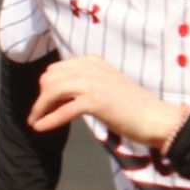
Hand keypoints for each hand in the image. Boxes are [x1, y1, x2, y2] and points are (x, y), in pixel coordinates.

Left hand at [29, 55, 189, 151]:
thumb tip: (60, 93)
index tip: (45, 103)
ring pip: (52, 91)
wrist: (155, 117)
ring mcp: (92, 82)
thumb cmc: (132, 106)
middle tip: (38, 114)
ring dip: (39, 108)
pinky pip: (63, 110)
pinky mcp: (95, 101)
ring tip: (34, 121)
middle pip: (49, 78)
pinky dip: (48, 119)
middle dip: (40, 97)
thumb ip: (85, 83)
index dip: (47, 87)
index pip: (56, 69)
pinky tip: (40, 128)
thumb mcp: (106, 85)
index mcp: (92, 61)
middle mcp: (90, 67)